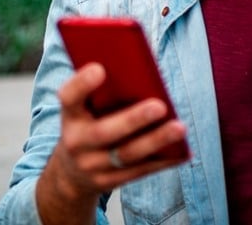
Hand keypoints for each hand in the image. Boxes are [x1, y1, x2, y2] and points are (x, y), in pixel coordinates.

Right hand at [35, 63, 188, 223]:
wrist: (70, 173)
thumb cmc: (87, 126)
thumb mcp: (83, 109)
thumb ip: (102, 92)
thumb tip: (141, 71)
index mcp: (70, 115)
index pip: (69, 97)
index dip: (82, 83)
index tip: (100, 69)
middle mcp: (77, 142)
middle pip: (104, 132)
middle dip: (133, 120)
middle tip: (160, 106)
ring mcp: (92, 166)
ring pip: (127, 155)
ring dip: (156, 141)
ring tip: (179, 128)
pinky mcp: (110, 182)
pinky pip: (141, 171)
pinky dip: (164, 160)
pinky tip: (183, 150)